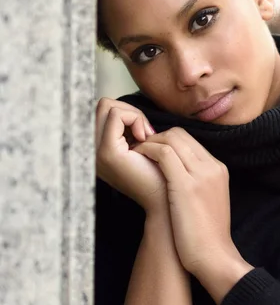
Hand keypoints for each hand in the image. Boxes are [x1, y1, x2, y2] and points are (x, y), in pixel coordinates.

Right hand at [95, 98, 166, 212]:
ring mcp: (94, 151)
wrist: (163, 199)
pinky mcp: (106, 152)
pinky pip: (116, 115)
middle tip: (147, 134)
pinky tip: (146, 139)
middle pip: (103, 104)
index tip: (145, 134)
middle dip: (130, 112)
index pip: (103, 110)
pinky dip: (135, 119)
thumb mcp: (140, 146)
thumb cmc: (158, 173)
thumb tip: (127, 109)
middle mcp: (90, 150)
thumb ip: (129, 129)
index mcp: (96, 148)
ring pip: (107, 106)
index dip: (128, 114)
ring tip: (147, 138)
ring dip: (133, 116)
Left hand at [133, 128, 251, 302]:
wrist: (215, 257)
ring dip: (149, 142)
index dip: (166, 142)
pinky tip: (136, 160)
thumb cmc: (205, 236)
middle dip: (156, 138)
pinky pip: (164, 153)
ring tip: (135, 154)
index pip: (189, 141)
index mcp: (218, 170)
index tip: (150, 153)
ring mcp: (202, 174)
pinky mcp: (187, 184)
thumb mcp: (207, 202)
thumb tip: (175, 178)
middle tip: (138, 150)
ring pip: (171, 138)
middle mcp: (212, 167)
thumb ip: (197, 184)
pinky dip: (147, 151)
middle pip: (180, 134)